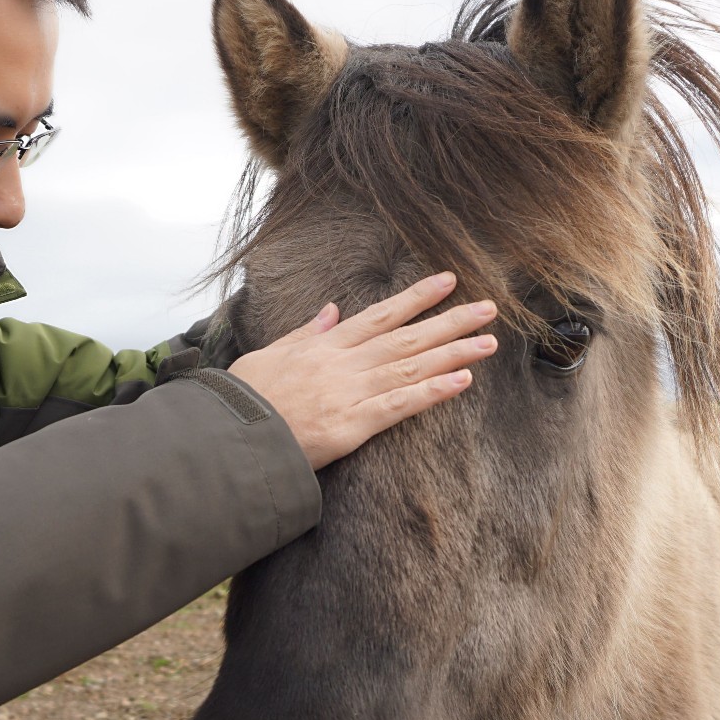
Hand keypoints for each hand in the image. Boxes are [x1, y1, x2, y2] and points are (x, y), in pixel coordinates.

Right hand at [225, 272, 496, 470]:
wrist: (230, 437)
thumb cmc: (244, 400)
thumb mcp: (269, 355)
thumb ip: (304, 333)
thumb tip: (331, 311)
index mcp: (325, 347)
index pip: (380, 315)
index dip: (416, 298)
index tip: (448, 281)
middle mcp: (343, 364)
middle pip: (407, 338)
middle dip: (450, 320)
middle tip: (489, 308)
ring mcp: (350, 392)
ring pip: (412, 367)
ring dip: (453, 352)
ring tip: (489, 341)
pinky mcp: (352, 425)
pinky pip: (400, 405)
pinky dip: (432, 392)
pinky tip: (463, 381)